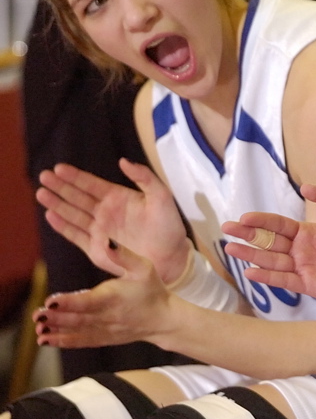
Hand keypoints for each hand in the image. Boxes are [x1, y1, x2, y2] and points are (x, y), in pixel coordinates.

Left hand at [34, 240, 171, 347]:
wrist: (162, 319)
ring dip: (56, 331)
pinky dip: (63, 342)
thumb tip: (107, 241)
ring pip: (76, 331)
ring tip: (38, 329)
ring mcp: (104, 330)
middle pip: (78, 318)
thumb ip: (123, 255)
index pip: (89, 301)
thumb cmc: (152, 289)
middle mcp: (107, 316)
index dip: (69, 302)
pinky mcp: (102, 338)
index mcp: (114, 297)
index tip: (51, 301)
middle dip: (56, 317)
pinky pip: (80, 342)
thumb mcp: (144, 267)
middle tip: (37, 315)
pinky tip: (46, 340)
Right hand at [37, 159, 189, 283]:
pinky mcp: (96, 249)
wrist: (171, 258)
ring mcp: (100, 230)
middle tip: (44, 175)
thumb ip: (144, 177)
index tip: (59, 168)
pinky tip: (50, 215)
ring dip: (57, 204)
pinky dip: (63, 226)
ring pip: (73, 214)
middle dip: (61, 186)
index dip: (76, 176)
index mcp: (119, 198)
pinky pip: (75, 236)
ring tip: (41, 193)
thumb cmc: (168, 226)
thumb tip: (123, 161)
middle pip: (78, 197)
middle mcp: (106, 213)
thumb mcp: (161, 196)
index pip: (92, 184)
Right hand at [222, 183, 315, 300]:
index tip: (242, 216)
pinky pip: (286, 282)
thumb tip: (305, 185)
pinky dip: (269, 277)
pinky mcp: (312, 285)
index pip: (277, 226)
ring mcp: (305, 269)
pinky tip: (252, 272)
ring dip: (252, 257)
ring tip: (231, 250)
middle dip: (248, 237)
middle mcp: (302, 251)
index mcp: (307, 232)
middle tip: (226, 230)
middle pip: (269, 243)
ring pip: (273, 262)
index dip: (260, 221)